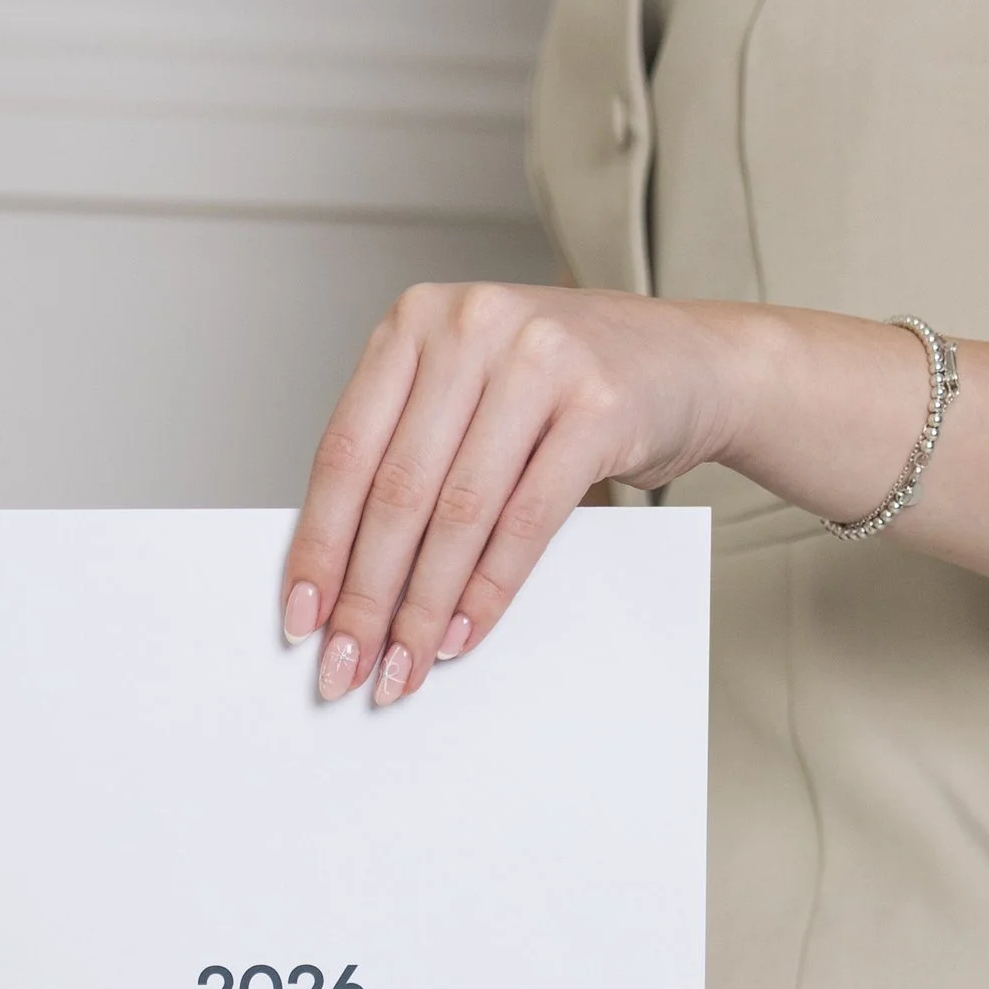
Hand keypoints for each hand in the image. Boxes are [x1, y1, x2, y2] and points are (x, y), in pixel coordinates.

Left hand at [281, 283, 738, 705]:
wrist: (688, 361)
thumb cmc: (561, 389)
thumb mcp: (470, 393)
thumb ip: (410, 451)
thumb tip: (342, 576)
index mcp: (415, 322)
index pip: (346, 452)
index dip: (319, 544)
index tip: (300, 618)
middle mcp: (470, 327)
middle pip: (397, 490)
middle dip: (367, 595)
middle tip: (347, 664)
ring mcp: (537, 360)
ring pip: (458, 514)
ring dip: (424, 608)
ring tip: (404, 666)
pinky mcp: (596, 407)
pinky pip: (526, 521)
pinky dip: (490, 590)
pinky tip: (465, 633)